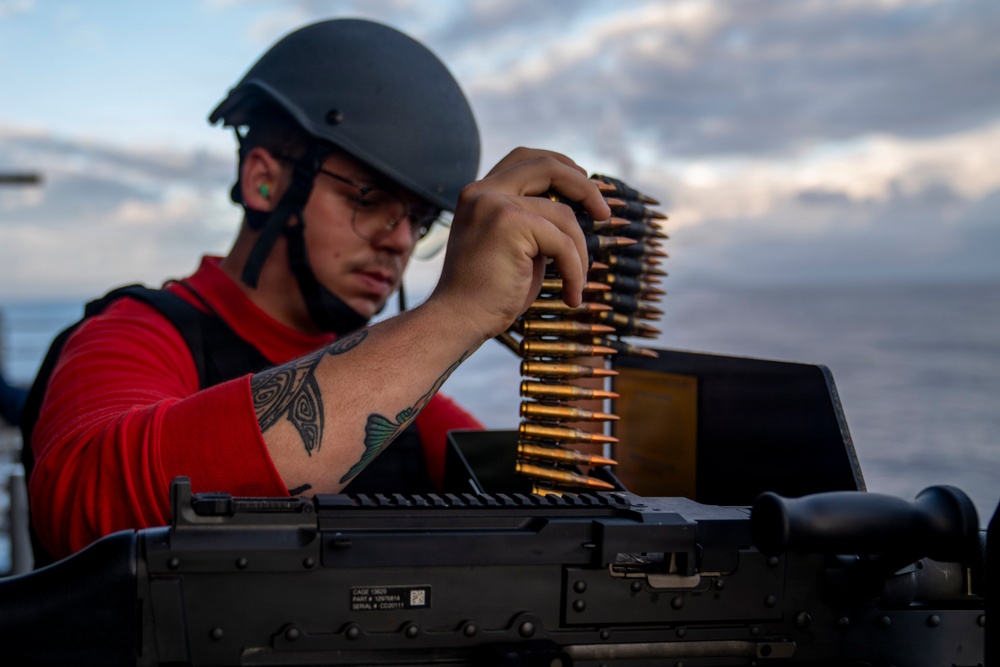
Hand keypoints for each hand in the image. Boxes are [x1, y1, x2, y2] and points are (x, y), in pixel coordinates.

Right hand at [430, 148, 611, 342]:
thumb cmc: (489, 292)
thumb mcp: (514, 245)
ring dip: (580, 252)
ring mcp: (494, 204)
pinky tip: (571, 295)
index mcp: (480, 193)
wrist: (459, 319)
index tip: (585, 186)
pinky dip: (575, 271)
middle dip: (584, 185)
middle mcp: (483, 191)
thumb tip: (578, 208)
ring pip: (563, 215)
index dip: (560, 165)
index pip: (524, 158)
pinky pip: (562, 242)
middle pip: (546, 166)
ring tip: (576, 282)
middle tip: (604, 213)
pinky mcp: (509, 223)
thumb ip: (533, 220)